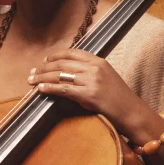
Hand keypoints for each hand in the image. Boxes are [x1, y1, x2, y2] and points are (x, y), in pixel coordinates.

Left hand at [26, 47, 158, 141]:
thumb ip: (89, 72)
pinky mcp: (89, 95)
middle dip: (44, 68)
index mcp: (98, 61)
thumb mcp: (106, 78)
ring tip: (31, 81)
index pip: (71, 53)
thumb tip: (67, 73)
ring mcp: (92, 81)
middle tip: (32, 72)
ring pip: (60, 76)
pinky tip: (40, 89)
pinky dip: (49, 88)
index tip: (44, 61)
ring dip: (42, 78)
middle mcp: (94, 68)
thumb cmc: (119, 98)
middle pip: (62, 64)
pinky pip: (63, 89)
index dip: (55, 56)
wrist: (132, 112)